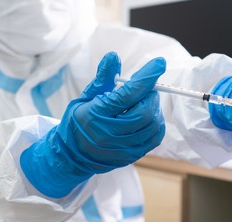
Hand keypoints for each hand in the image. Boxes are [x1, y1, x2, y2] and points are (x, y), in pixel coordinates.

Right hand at [20, 52, 165, 197]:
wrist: (72, 155)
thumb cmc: (79, 122)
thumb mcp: (86, 97)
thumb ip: (103, 78)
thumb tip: (114, 56)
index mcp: (96, 115)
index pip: (128, 94)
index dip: (146, 77)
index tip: (159, 63)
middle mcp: (110, 134)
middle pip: (145, 111)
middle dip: (150, 95)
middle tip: (145, 88)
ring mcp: (122, 148)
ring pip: (153, 125)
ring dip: (155, 108)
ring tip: (144, 102)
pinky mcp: (132, 156)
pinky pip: (155, 138)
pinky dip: (157, 123)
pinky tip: (148, 117)